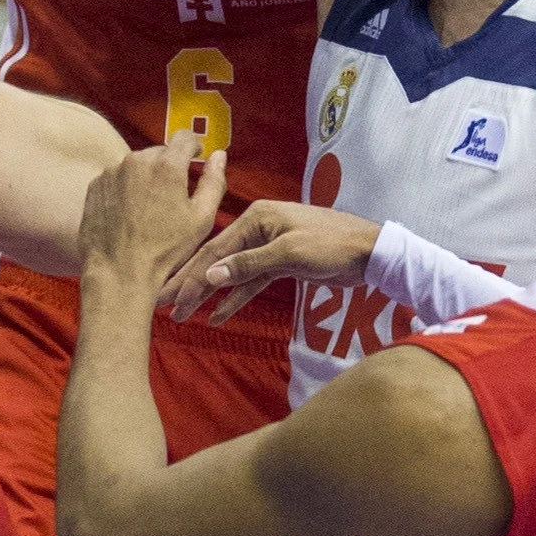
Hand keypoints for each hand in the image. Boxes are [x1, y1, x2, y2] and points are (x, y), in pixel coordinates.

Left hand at [76, 133, 226, 293]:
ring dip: (145, 179)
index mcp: (167, 165)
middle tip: (173, 197)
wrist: (119, 273)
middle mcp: (137, 161)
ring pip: (137, 166)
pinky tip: (129, 215)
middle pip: (160, 152)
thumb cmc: (164, 250)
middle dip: (169, 168)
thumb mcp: (201, 218)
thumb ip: (214, 181)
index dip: (194, 146)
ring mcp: (112, 172)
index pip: (185, 137)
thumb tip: (219, 156)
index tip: (195, 157)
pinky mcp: (95, 186)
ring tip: (149, 211)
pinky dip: (125, 190)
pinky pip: (116, 179)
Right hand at [161, 201, 379, 323]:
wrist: (370, 251)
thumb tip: (211, 277)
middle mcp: (257, 229)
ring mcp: (268, 247)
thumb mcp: (289, 253)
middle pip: (217, 261)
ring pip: (232, 274)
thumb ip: (249, 265)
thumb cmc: (331, 245)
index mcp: (256, 218)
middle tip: (165, 307)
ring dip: (210, 295)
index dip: (190, 275)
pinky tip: (218, 317)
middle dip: (191, 285)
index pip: (214, 250)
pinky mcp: (280, 264)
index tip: (168, 296)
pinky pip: (251, 283)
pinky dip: (236, 300)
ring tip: (185, 315)